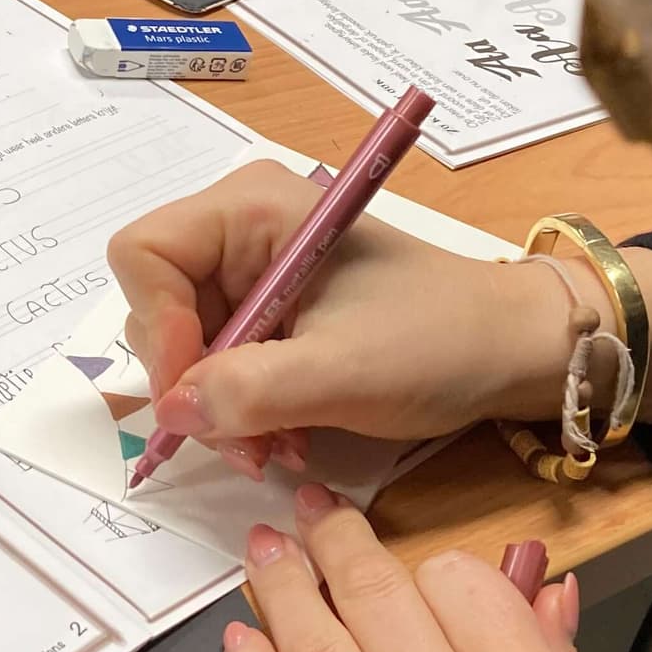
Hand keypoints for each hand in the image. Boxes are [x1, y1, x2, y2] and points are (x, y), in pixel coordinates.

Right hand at [109, 161, 583, 467]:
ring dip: (219, 406)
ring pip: (183, 344)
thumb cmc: (438, 341)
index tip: (198, 394)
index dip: (157, 328)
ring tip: (275, 444)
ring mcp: (253, 269)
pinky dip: (241, 407)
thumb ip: (248, 390)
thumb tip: (171, 413)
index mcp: (251, 207)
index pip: (143, 254)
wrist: (508, 350)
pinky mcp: (269, 309)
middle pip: (156, 304)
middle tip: (244, 440)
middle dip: (192, 382)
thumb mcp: (340, 372)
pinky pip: (218, 361)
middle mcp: (241, 227)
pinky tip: (285, 433)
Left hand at [222, 486, 651, 651]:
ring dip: (281, 582)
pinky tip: (238, 643)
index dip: (433, 570)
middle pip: (377, 594)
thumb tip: (541, 591)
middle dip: (336, 540)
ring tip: (264, 546)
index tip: (413, 571)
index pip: (461, 583)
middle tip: (308, 507)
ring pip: (312, 642)